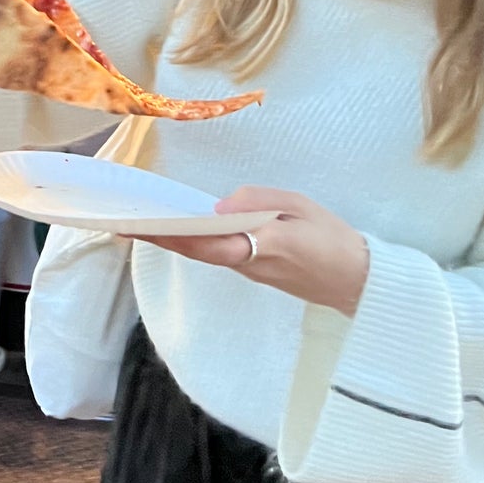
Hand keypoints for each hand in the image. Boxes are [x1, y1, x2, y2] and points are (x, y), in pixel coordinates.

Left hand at [132, 187, 370, 316]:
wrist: (361, 281)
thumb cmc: (334, 240)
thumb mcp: (301, 207)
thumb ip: (260, 201)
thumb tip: (220, 205)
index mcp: (259, 246)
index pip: (202, 242)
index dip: (167, 234)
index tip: (136, 226)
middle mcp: (248, 263)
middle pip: (196, 249)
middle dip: (160, 237)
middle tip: (123, 225)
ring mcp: (251, 271)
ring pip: (206, 253)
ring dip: (176, 239)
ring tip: (146, 221)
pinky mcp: (257, 271)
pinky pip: (221, 254)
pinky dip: (197, 241)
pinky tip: (186, 227)